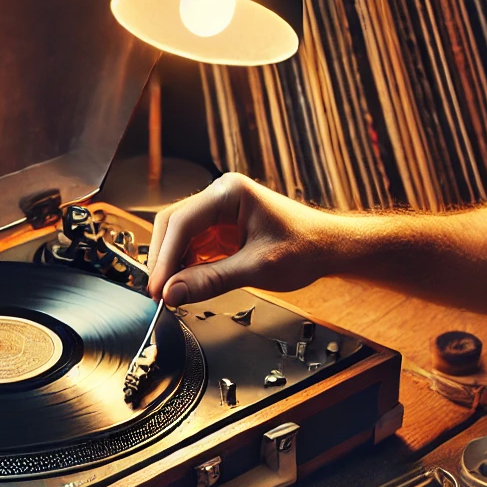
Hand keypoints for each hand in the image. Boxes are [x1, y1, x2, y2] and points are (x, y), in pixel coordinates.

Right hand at [146, 173, 340, 304]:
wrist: (329, 248)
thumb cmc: (305, 248)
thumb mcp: (256, 268)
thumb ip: (211, 280)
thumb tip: (173, 292)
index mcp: (230, 192)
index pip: (181, 222)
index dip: (164, 258)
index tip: (157, 287)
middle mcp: (221, 196)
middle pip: (174, 226)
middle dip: (164, 261)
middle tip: (159, 294)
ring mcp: (220, 211)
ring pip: (180, 237)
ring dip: (174, 265)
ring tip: (172, 294)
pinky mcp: (222, 229)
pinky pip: (194, 246)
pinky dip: (187, 267)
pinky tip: (187, 285)